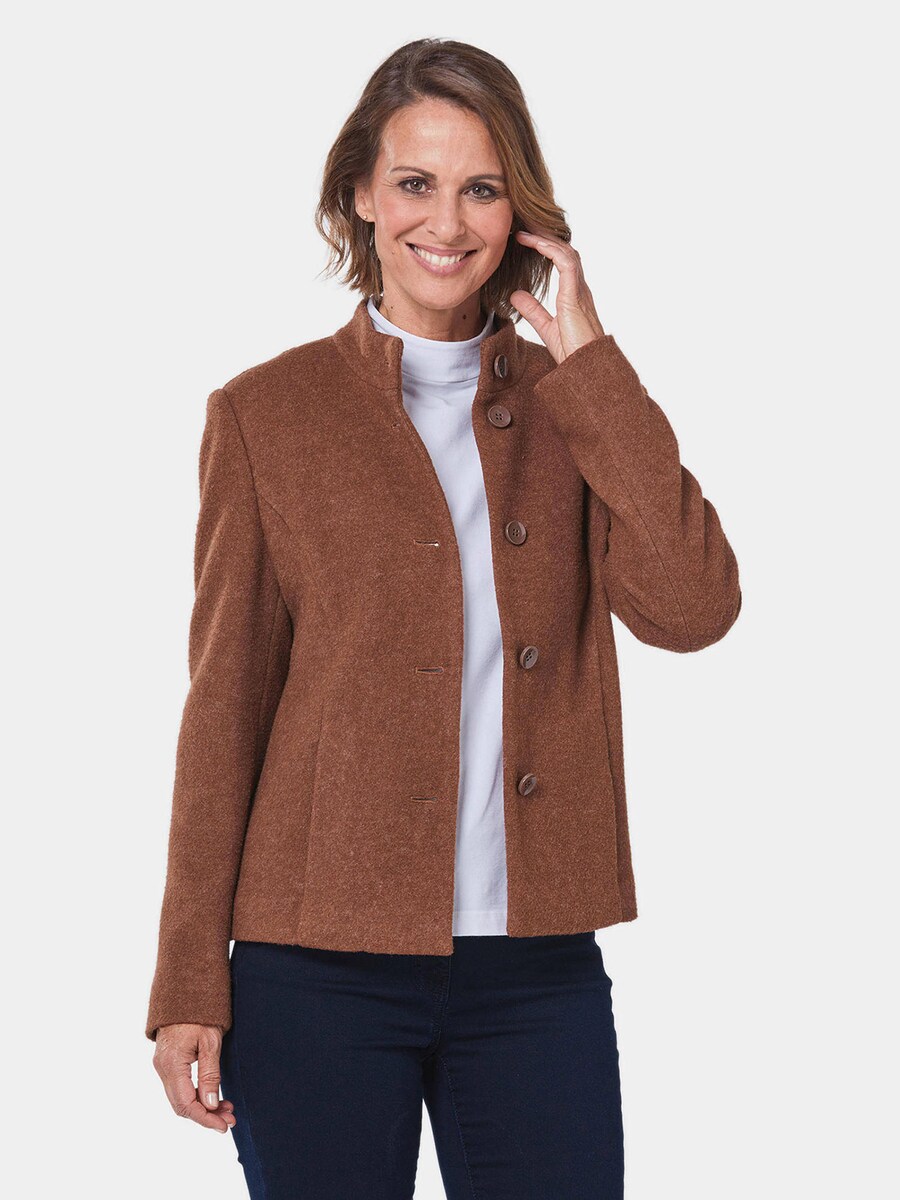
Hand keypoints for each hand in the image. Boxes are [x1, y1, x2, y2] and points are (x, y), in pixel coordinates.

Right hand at [152, 1023, 236, 1132]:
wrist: (184, 990)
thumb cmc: (200, 1012)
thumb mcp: (210, 1042)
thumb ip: (210, 1075)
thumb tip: (211, 1105)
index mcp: (172, 1063)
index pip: (186, 1103)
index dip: (205, 1118)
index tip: (224, 1126)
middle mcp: (163, 1068)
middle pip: (181, 1105)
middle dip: (206, 1116)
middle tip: (230, 1120)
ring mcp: (162, 1065)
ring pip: (179, 1097)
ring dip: (202, 1106)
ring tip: (226, 1110)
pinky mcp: (167, 1062)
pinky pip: (178, 1087)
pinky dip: (195, 1095)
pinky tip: (212, 1096)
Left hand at [510, 228, 605, 363]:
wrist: (586, 368)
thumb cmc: (573, 352)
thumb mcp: (546, 327)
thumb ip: (533, 310)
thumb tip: (516, 295)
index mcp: (572, 293)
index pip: (560, 259)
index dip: (543, 245)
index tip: (523, 236)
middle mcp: (578, 287)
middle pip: (564, 249)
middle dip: (545, 233)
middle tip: (524, 221)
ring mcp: (579, 289)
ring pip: (566, 251)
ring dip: (546, 237)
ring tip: (526, 227)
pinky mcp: (576, 295)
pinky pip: (566, 263)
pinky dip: (551, 250)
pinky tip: (536, 243)